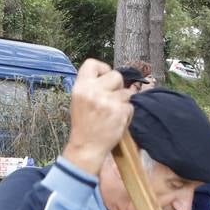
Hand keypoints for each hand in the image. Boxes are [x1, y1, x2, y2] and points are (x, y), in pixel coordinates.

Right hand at [63, 59, 134, 174]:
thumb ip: (92, 86)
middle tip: (112, 97)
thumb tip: (109, 75)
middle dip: (118, 85)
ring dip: (123, 101)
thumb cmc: (84, 124)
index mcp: (81, 87)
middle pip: (116, 75)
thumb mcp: (79, 100)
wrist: (87, 146)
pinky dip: (127, 113)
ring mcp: (108, 102)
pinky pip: (130, 106)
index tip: (106, 77)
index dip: (103, 68)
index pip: (92, 63)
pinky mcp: (120, 112)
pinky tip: (117, 120)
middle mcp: (94, 91)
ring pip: (126, 92)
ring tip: (113, 112)